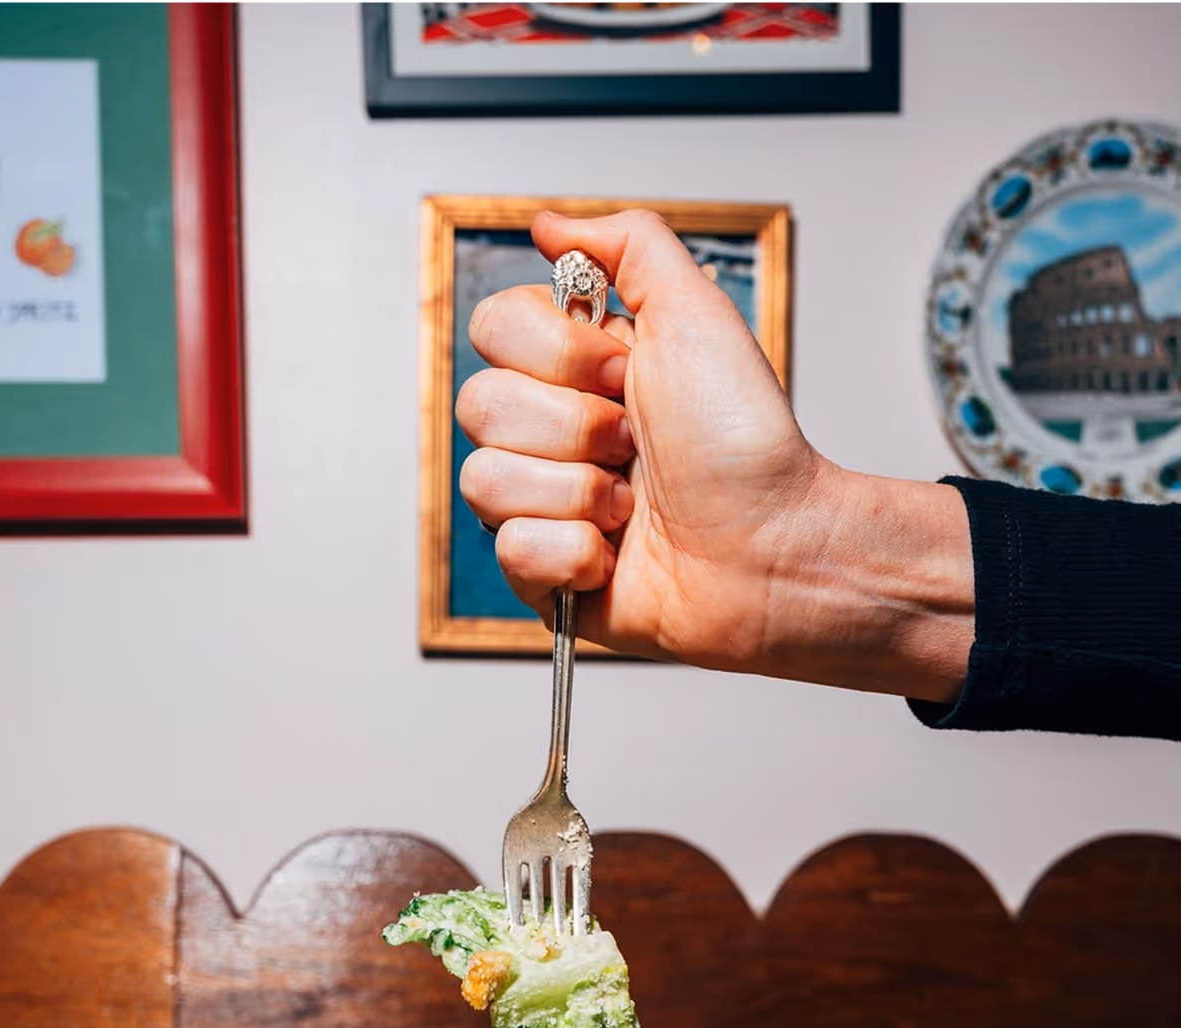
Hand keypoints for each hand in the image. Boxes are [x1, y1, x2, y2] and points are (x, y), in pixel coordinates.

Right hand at [457, 209, 973, 702]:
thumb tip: (549, 225)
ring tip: (633, 505)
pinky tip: (615, 555)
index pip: (493, 328)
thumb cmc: (745, 442)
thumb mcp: (695, 310)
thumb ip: (626, 244)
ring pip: (484, 482)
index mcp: (577, 370)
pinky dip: (573, 551)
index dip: (559, 352)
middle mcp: (551, 435)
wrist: (773, 546)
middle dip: (575, 426)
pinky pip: (510, 549)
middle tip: (635, 443)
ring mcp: (542, 506)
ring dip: (578, 491)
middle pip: (480, 405)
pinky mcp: (543, 577)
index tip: (625, 370)